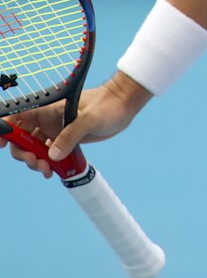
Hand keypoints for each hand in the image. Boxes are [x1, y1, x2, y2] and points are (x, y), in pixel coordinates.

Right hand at [0, 72, 151, 177]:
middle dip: (22, 152)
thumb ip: (71, 134)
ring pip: (34, 148)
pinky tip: (53, 171)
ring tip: (47, 170)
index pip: (20, 115)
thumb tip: (52, 155)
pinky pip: (48, 154)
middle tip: (36, 163)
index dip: (7, 127)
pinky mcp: (65, 140)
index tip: (4, 142)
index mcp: (50, 108)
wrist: (123, 106)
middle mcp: (48, 120)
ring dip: (34, 161)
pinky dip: (46, 164)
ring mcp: (56, 130)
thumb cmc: (108, 105)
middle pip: (22, 137)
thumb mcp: (90, 118)